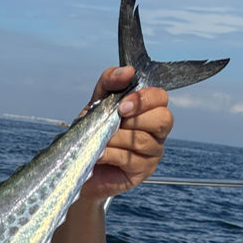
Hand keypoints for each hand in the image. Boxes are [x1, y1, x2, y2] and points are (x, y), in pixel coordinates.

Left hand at [81, 66, 171, 200]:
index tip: (123, 105)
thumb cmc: (93, 130)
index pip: (161, 98)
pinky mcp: (142, 171)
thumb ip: (110, 82)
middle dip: (136, 119)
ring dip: (117, 138)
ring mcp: (153, 152)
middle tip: (115, 121)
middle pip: (163, 119)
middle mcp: (157, 131)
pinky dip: (110, 154)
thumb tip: (127, 71)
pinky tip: (99, 154)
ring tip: (100, 140)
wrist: (78, 163)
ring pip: (143, 140)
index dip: (144, 99)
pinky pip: (130, 159)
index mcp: (149, 110)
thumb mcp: (98, 102)